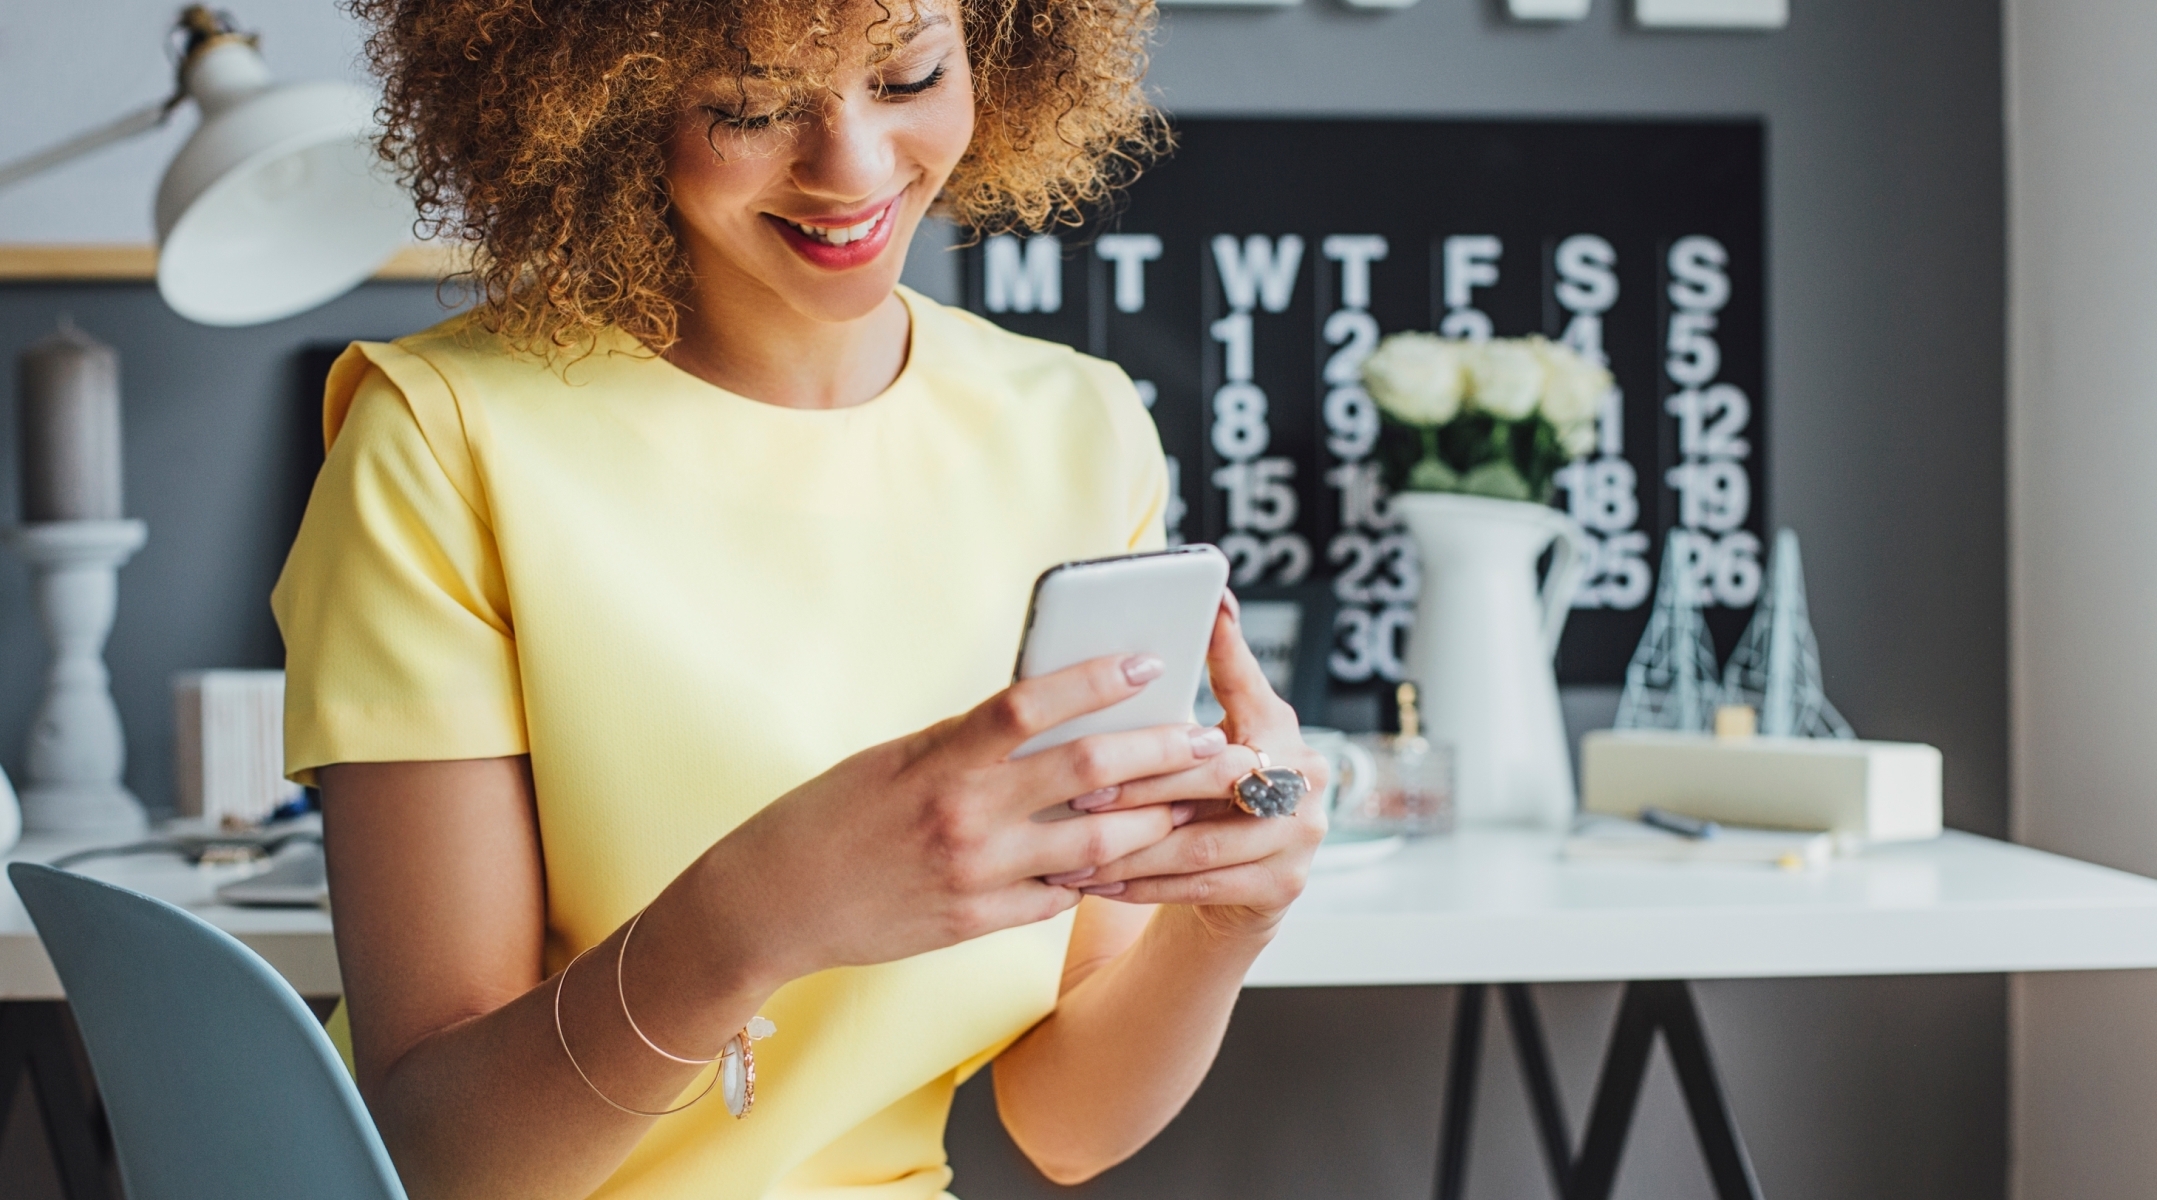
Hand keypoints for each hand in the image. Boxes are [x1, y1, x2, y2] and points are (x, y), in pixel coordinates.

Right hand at [694, 653, 1231, 985]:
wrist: (771, 904)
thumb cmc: (827, 815)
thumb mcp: (894, 756)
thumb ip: (967, 739)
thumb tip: (1043, 711)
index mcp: (938, 758)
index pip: (1030, 704)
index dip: (1096, 679)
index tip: (1148, 663)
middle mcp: (964, 815)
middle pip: (1088, 774)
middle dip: (1162, 754)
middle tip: (1212, 741)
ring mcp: (976, 875)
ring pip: (1094, 845)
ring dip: (1154, 821)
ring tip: (1193, 802)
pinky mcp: (976, 923)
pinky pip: (1057, 897)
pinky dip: (1095, 875)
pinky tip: (1128, 858)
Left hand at [1076, 595, 1327, 940]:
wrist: (1241, 889)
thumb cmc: (1202, 802)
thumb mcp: (1197, 749)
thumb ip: (1174, 711)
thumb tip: (1131, 647)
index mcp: (1279, 726)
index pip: (1248, 683)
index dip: (1227, 647)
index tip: (1208, 606)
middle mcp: (1304, 775)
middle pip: (1214, 774)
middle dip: (1140, 786)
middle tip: (1079, 793)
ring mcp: (1300, 834)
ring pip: (1201, 841)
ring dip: (1130, 847)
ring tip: (1073, 848)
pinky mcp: (1283, 886)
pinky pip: (1200, 886)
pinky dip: (1143, 885)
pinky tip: (1099, 882)